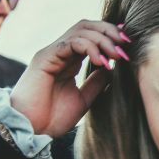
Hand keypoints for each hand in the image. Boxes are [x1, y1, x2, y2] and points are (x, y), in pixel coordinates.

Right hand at [10, 20, 129, 136]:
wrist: (30, 131)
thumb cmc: (52, 118)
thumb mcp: (83, 99)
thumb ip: (96, 83)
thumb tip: (112, 68)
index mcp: (69, 61)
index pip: (91, 36)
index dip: (111, 36)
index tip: (128, 46)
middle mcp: (60, 52)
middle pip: (87, 26)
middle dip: (110, 32)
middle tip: (125, 46)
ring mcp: (52, 53)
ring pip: (80, 30)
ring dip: (103, 39)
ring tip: (116, 56)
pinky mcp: (44, 58)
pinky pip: (70, 42)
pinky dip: (89, 48)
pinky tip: (101, 62)